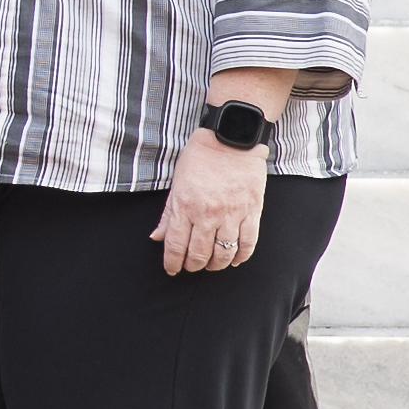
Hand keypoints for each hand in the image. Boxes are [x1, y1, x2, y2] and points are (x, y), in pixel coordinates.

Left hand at [157, 129, 266, 273]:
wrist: (231, 139)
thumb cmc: (201, 157)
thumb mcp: (177, 182)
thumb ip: (167, 213)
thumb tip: (156, 237)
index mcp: (185, 206)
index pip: (176, 245)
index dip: (172, 262)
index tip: (172, 269)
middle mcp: (208, 214)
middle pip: (199, 254)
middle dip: (193, 266)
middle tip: (192, 267)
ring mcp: (232, 214)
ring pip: (223, 253)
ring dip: (216, 264)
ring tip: (212, 264)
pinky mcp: (252, 211)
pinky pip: (248, 243)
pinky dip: (241, 256)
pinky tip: (234, 259)